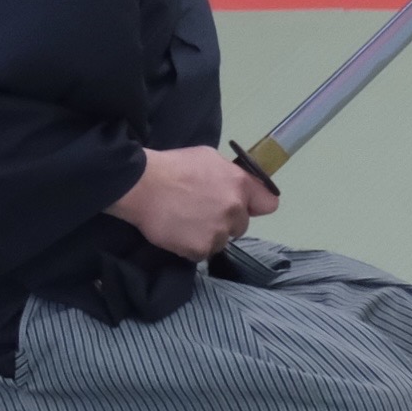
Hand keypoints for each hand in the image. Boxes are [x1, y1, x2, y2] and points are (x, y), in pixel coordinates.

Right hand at [108, 145, 278, 259]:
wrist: (142, 186)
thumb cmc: (174, 166)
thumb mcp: (209, 158)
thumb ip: (230, 175)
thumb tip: (237, 185)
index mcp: (240, 185)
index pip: (268, 204)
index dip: (255, 206)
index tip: (243, 207)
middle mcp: (235, 210)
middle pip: (241, 226)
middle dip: (227, 222)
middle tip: (203, 214)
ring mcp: (218, 232)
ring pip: (221, 241)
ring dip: (209, 235)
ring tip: (187, 223)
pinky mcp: (200, 249)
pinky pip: (202, 253)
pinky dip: (192, 247)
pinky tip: (179, 233)